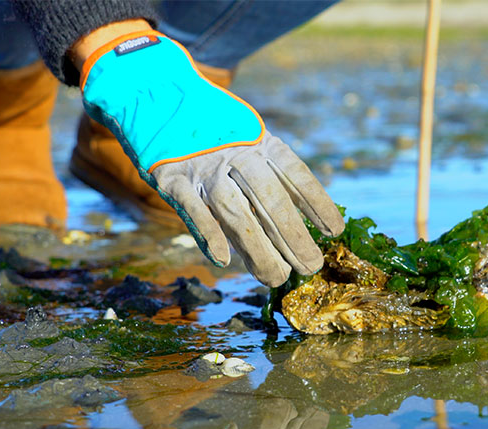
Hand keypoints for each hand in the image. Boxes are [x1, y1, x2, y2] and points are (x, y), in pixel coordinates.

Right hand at [75, 27, 342, 285]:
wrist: (153, 92)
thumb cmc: (210, 128)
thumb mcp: (247, 137)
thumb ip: (268, 172)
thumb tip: (298, 223)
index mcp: (260, 141)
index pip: (295, 173)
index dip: (317, 202)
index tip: (334, 231)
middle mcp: (235, 151)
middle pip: (270, 199)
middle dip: (294, 236)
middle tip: (311, 267)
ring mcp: (203, 166)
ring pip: (236, 212)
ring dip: (259, 248)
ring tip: (277, 277)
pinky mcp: (171, 178)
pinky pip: (193, 211)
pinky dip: (208, 235)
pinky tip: (223, 260)